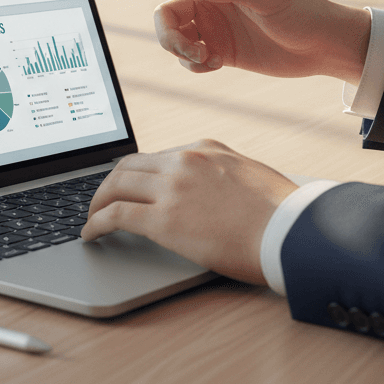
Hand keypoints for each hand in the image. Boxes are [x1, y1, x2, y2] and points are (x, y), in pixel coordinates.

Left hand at [81, 140, 295, 284]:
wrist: (291, 231)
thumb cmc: (282, 214)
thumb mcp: (250, 176)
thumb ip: (223, 176)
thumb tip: (212, 190)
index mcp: (205, 150)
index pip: (157, 156)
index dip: (137, 173)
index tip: (128, 185)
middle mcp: (184, 161)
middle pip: (128, 166)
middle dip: (110, 183)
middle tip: (101, 200)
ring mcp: (172, 188)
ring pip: (116, 185)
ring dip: (97, 202)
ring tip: (91, 217)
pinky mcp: (164, 219)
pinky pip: (116, 215)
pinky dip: (96, 223)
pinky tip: (91, 234)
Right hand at [99, 0, 369, 82]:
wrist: (325, 46)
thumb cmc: (302, 12)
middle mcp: (209, 1)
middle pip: (164, 15)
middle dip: (167, 36)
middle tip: (191, 51)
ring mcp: (213, 27)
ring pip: (173, 38)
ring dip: (180, 52)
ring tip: (204, 59)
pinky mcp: (220, 51)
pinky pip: (190, 58)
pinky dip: (193, 64)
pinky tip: (213, 65)